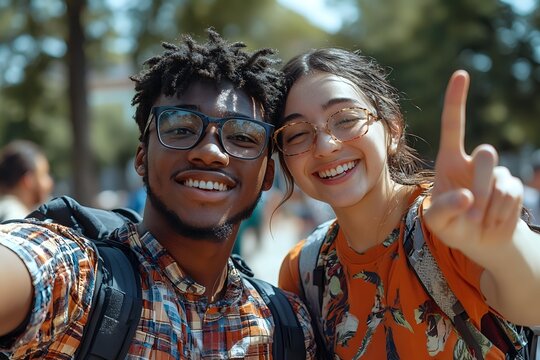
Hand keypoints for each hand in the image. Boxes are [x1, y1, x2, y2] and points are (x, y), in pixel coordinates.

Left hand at [423, 70, 523, 252]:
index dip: (456, 100)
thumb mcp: (436, 223)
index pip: (453, 125)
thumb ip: (443, 210)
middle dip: (483, 184)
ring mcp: (496, 172)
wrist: (481, 241)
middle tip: (472, 209)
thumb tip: (468, 195)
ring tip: (478, 219)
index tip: (461, 74)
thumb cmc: (452, 227)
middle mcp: (473, 161)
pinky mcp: (512, 186)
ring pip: (500, 181)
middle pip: (486, 154)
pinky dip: (499, 215)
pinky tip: (491, 221)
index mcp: (449, 161)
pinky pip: (511, 196)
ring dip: (488, 206)